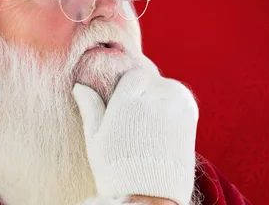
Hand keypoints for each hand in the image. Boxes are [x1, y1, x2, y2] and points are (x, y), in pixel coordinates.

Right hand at [73, 66, 198, 204]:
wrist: (150, 197)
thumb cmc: (116, 170)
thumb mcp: (95, 139)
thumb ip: (90, 107)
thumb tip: (78, 86)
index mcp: (125, 103)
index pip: (134, 75)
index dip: (130, 89)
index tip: (128, 105)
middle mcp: (150, 99)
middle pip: (151, 81)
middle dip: (147, 93)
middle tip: (141, 118)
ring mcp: (173, 106)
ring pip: (168, 87)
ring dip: (163, 97)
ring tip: (155, 123)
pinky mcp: (189, 115)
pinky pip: (182, 98)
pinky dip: (177, 104)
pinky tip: (167, 123)